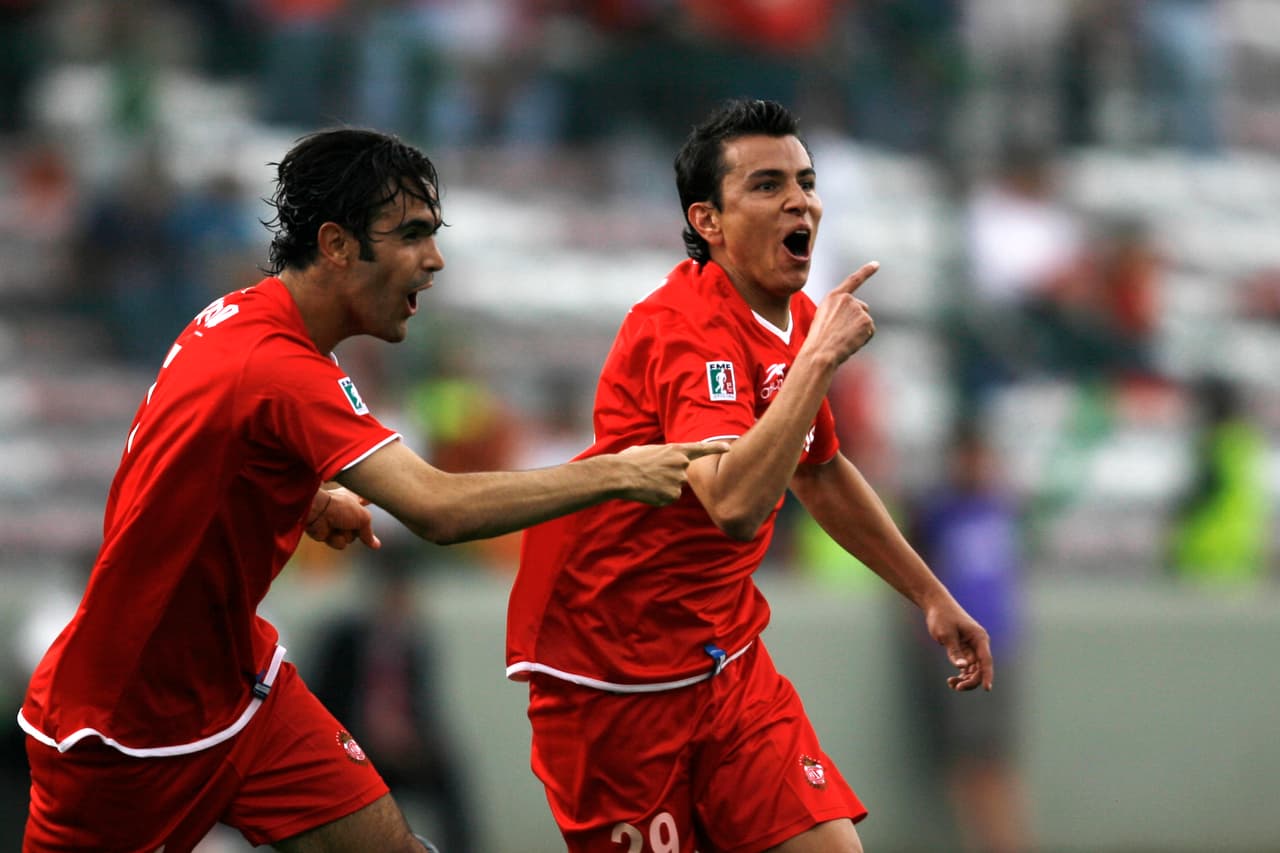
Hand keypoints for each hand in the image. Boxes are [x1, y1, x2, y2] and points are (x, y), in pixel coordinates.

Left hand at [305, 486, 381, 550]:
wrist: (316, 512)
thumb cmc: (339, 507)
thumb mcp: (363, 518)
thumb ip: (369, 533)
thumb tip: (376, 545)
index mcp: (354, 500)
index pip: (366, 500)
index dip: (370, 500)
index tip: (372, 500)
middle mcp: (345, 511)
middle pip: (361, 528)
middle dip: (358, 529)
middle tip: (350, 521)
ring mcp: (336, 524)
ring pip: (350, 538)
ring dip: (346, 534)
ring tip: (337, 525)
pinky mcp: (327, 534)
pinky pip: (339, 544)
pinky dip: (336, 540)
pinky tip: (330, 531)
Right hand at [614, 441, 729, 505]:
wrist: (621, 475)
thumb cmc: (629, 460)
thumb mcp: (648, 450)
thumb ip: (662, 455)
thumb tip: (660, 461)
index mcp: (676, 450)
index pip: (701, 448)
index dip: (715, 448)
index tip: (729, 448)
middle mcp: (681, 465)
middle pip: (682, 474)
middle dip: (670, 475)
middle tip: (652, 472)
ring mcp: (678, 481)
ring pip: (675, 487)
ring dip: (663, 486)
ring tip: (647, 481)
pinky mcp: (672, 496)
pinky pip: (669, 498)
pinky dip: (660, 496)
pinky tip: (648, 491)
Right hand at [804, 261, 878, 365]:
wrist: (821, 351)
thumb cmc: (818, 340)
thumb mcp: (823, 317)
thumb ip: (839, 311)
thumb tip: (855, 317)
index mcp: (833, 296)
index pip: (853, 280)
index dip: (866, 271)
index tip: (877, 264)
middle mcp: (847, 299)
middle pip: (861, 308)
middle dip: (856, 320)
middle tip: (841, 334)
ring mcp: (858, 309)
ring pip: (865, 321)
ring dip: (859, 331)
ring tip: (843, 339)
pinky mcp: (866, 320)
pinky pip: (870, 332)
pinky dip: (863, 339)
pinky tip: (851, 342)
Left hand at [924, 598, 994, 691]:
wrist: (936, 605)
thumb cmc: (942, 617)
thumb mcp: (946, 634)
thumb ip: (954, 651)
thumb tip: (962, 667)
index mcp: (979, 638)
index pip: (986, 660)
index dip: (987, 675)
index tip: (987, 688)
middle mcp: (979, 644)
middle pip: (980, 668)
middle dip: (971, 680)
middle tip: (956, 687)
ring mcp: (972, 648)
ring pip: (974, 670)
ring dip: (965, 679)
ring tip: (951, 684)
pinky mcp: (964, 650)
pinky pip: (967, 667)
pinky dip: (961, 674)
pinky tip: (952, 680)